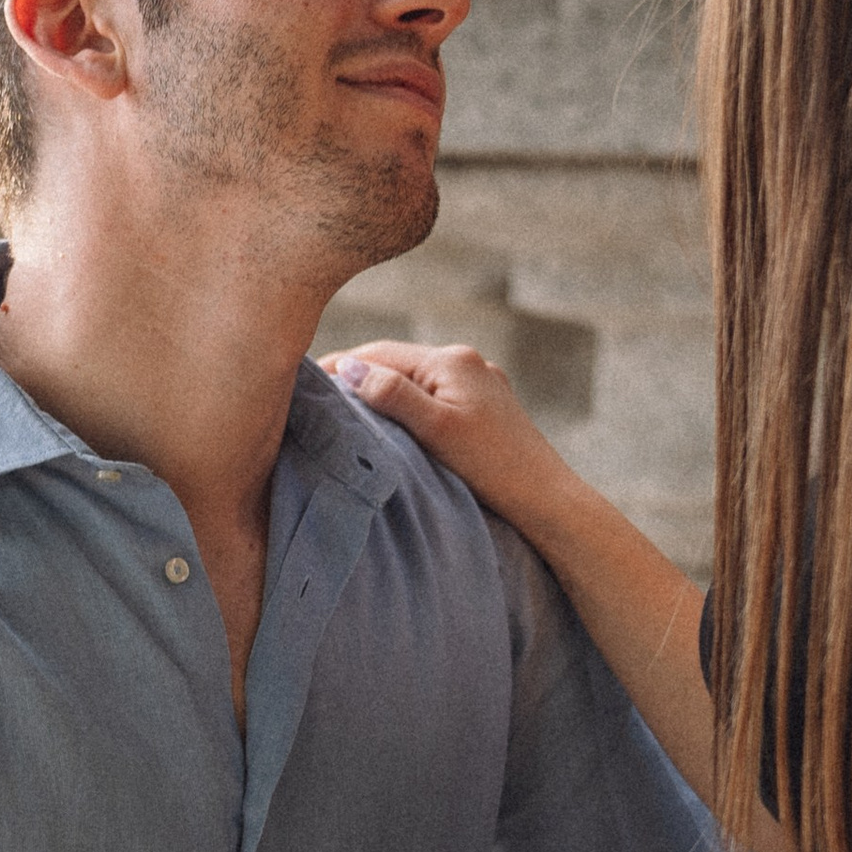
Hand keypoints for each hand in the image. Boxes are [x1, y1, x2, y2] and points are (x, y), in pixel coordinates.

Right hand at [322, 339, 576, 537]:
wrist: (546, 498)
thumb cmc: (492, 466)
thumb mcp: (436, 428)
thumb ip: (394, 395)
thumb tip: (351, 368)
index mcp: (451, 360)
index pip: (379, 353)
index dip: (341, 367)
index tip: (306, 385)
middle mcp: (466, 362)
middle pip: (396, 362)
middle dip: (358, 377)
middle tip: (318, 399)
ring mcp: (478, 384)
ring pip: (414, 380)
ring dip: (382, 392)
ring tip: (349, 413)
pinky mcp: (485, 407)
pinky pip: (433, 396)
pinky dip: (407, 405)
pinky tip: (395, 425)